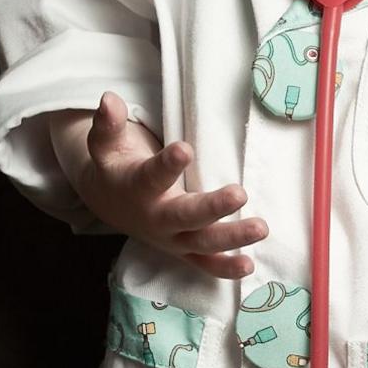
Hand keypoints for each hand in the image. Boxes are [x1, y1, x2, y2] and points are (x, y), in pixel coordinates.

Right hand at [78, 90, 268, 280]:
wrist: (110, 202)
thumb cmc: (117, 165)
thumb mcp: (107, 144)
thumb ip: (108, 124)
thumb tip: (109, 99)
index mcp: (137, 188)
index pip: (152, 176)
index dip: (168, 165)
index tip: (185, 150)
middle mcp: (155, 217)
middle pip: (184, 216)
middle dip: (211, 208)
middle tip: (240, 193)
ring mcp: (170, 238)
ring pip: (202, 243)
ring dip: (231, 238)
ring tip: (261, 227)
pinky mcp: (182, 250)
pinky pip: (204, 263)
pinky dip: (225, 268)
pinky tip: (249, 266)